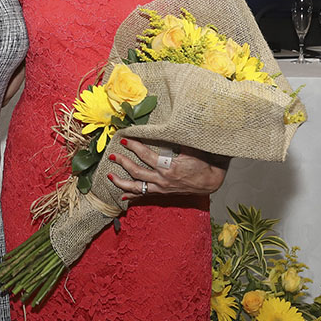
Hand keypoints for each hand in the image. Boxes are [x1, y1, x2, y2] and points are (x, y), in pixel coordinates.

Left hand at [107, 137, 230, 200]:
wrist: (210, 181)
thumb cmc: (202, 162)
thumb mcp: (191, 148)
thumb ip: (178, 138)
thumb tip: (168, 125)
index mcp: (168, 167)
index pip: (146, 155)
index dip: (134, 146)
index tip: (124, 139)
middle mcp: (162, 180)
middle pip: (137, 172)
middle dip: (123, 163)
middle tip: (112, 155)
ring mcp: (161, 188)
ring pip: (137, 187)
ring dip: (122, 182)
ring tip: (109, 176)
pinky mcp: (162, 193)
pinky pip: (144, 195)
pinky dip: (132, 196)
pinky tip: (122, 195)